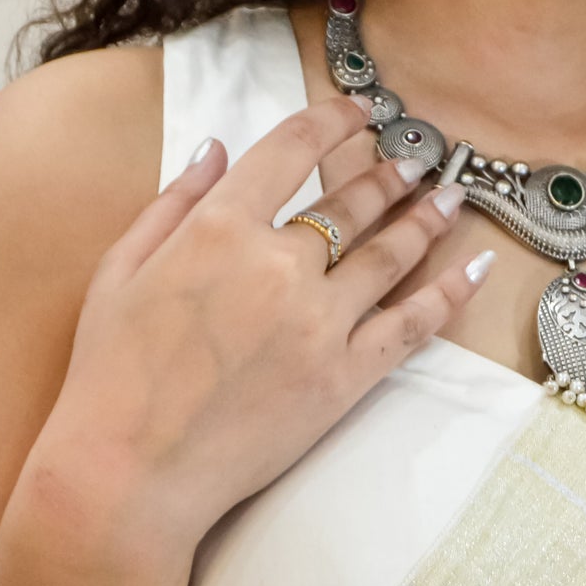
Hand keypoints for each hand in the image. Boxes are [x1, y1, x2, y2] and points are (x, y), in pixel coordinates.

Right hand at [42, 92, 492, 545]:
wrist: (128, 473)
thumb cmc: (110, 375)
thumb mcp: (120, 271)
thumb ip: (174, 203)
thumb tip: (217, 148)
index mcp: (219, 228)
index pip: (291, 150)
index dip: (332, 121)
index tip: (357, 111)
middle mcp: (278, 264)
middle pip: (351, 202)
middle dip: (389, 173)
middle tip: (416, 158)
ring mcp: (318, 321)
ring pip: (390, 253)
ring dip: (426, 217)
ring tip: (450, 195)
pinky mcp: (343, 376)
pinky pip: (412, 324)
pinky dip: (450, 292)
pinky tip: (475, 266)